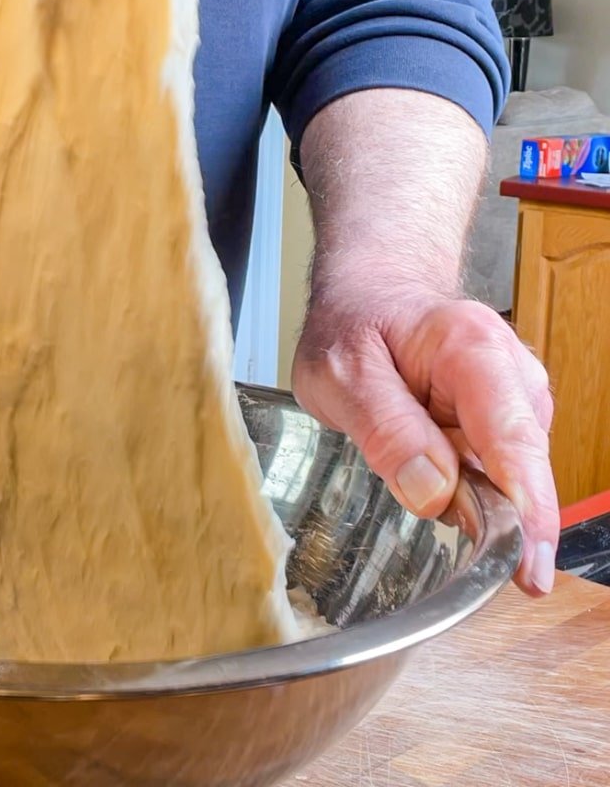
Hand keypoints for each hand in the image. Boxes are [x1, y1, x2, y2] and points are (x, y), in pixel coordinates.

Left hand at [292, 290, 558, 595]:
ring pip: (500, 479)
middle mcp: (511, 375)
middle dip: (474, 503)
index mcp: (474, 350)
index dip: (525, 511)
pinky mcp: (504, 426)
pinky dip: (454, 481)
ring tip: (399, 439)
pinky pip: (487, 475)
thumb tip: (433, 493)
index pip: (513, 440)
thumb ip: (385, 429)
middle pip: (515, 469)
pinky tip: (419, 451)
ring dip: (456, 488)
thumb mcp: (340, 373)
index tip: (525, 568)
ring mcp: (514, 402)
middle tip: (408, 479)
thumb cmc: (354, 326)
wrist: (370, 296)